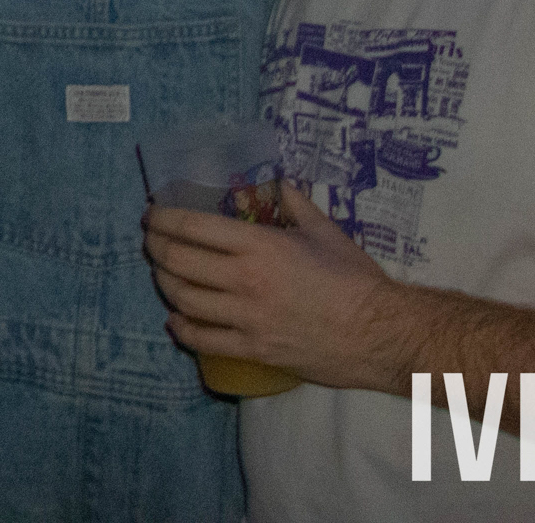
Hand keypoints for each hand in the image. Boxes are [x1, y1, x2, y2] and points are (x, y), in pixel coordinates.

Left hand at [142, 179, 425, 391]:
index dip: (163, 218)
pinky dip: (181, 328)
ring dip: (164, 283)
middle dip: (156, 247)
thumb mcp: (325, 231)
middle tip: (152, 241)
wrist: (381, 334)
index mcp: (260, 245)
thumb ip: (294, 204)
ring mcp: (246, 318)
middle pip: (178, 261)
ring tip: (163, 274)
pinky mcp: (253, 350)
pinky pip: (203, 340)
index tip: (152, 215)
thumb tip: (276, 185)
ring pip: (183, 299)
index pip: (192, 227)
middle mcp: (245, 280)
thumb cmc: (355, 279)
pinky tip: (176, 319)